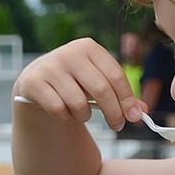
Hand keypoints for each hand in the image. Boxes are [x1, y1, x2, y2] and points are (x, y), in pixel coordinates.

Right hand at [12, 37, 145, 130]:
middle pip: (101, 90)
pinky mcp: (33, 82)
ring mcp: (50, 66)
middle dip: (113, 113)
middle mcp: (70, 53)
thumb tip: (141, 110)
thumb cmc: (75, 83)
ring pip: (79, 103)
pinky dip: (64, 117)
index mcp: (90, 48)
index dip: (127, 99)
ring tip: (81, 113)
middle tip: (117, 126)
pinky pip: (58, 109)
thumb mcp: (98, 83)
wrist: (36, 83)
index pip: (116, 75)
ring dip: (84, 116)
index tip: (134, 117)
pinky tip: (62, 111)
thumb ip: (120, 95)